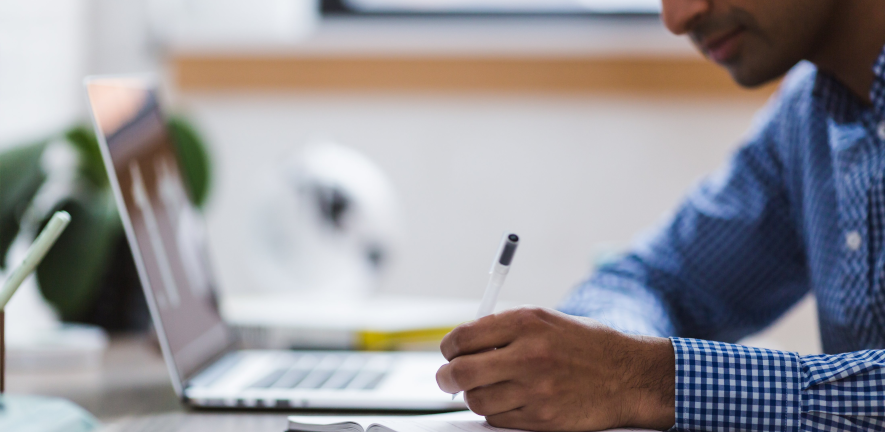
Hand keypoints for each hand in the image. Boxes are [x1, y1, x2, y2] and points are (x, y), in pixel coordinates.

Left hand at [436, 307, 674, 430]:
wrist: (629, 376)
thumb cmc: (587, 345)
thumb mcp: (546, 321)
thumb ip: (504, 329)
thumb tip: (463, 345)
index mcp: (526, 322)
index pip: (463, 337)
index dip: (449, 348)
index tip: (449, 353)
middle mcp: (528, 354)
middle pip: (461, 372)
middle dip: (447, 377)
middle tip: (448, 378)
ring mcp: (535, 389)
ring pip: (476, 400)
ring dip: (474, 396)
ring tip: (486, 389)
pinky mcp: (542, 418)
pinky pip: (498, 419)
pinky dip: (495, 412)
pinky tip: (509, 400)